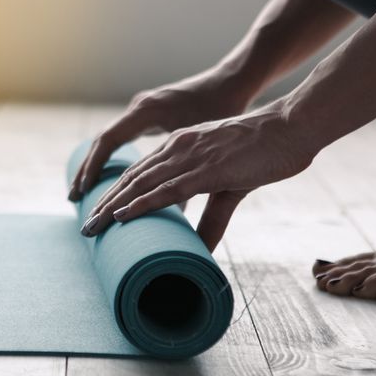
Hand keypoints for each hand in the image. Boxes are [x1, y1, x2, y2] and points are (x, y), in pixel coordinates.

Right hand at [68, 68, 249, 200]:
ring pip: (110, 140)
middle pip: (103, 142)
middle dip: (87, 171)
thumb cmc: (224, 108)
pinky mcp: (149, 115)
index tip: (84, 191)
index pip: (109, 140)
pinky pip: (121, 137)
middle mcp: (139, 108)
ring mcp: (143, 109)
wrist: (232, 81)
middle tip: (71, 199)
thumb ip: (189, 172)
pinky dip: (111, 157)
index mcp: (148, 111)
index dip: (95, 167)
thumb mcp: (205, 144)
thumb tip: (176, 214)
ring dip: (96, 165)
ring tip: (80, 193)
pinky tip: (106, 176)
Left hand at [78, 102, 316, 250]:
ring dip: (113, 206)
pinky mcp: (208, 168)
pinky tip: (122, 215)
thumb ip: (212, 216)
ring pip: (141, 183)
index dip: (116, 193)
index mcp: (181, 146)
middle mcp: (179, 147)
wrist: (291, 128)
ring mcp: (191, 156)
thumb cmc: (265, 152)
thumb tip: (201, 248)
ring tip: (92, 227)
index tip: (99, 214)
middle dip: (105, 203)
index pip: (139, 171)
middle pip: (131, 178)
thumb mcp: (230, 185)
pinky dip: (141, 203)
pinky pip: (167, 189)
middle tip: (84, 227)